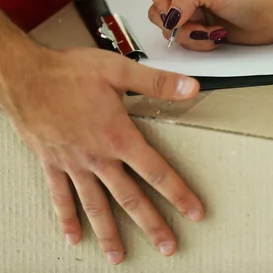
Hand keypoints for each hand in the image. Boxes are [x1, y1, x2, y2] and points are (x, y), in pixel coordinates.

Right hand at [3, 47, 203, 263]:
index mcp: (118, 137)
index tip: (194, 212)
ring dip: (109, 234)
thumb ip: (158, 83)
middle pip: (130, 199)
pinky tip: (73, 236)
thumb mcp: (120, 70)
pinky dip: (66, 218)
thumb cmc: (69, 73)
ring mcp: (73, 165)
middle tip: (167, 247)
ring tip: (119, 257)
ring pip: (95, 206)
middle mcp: (97, 158)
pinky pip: (60, 197)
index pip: (156, 172)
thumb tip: (191, 87)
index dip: (178, 193)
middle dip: (151, 225)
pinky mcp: (51, 164)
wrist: (24, 77)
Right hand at [143, 0, 272, 49]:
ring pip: (169, 30)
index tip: (172, 14)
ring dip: (190, 36)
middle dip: (176, 24)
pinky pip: (183, 41)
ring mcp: (190, 12)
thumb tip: (168, 16)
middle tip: (196, 26)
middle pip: (157, 10)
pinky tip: (217, 37)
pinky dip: (198, 43)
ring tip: (213, 32)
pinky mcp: (198, 29)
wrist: (270, 19)